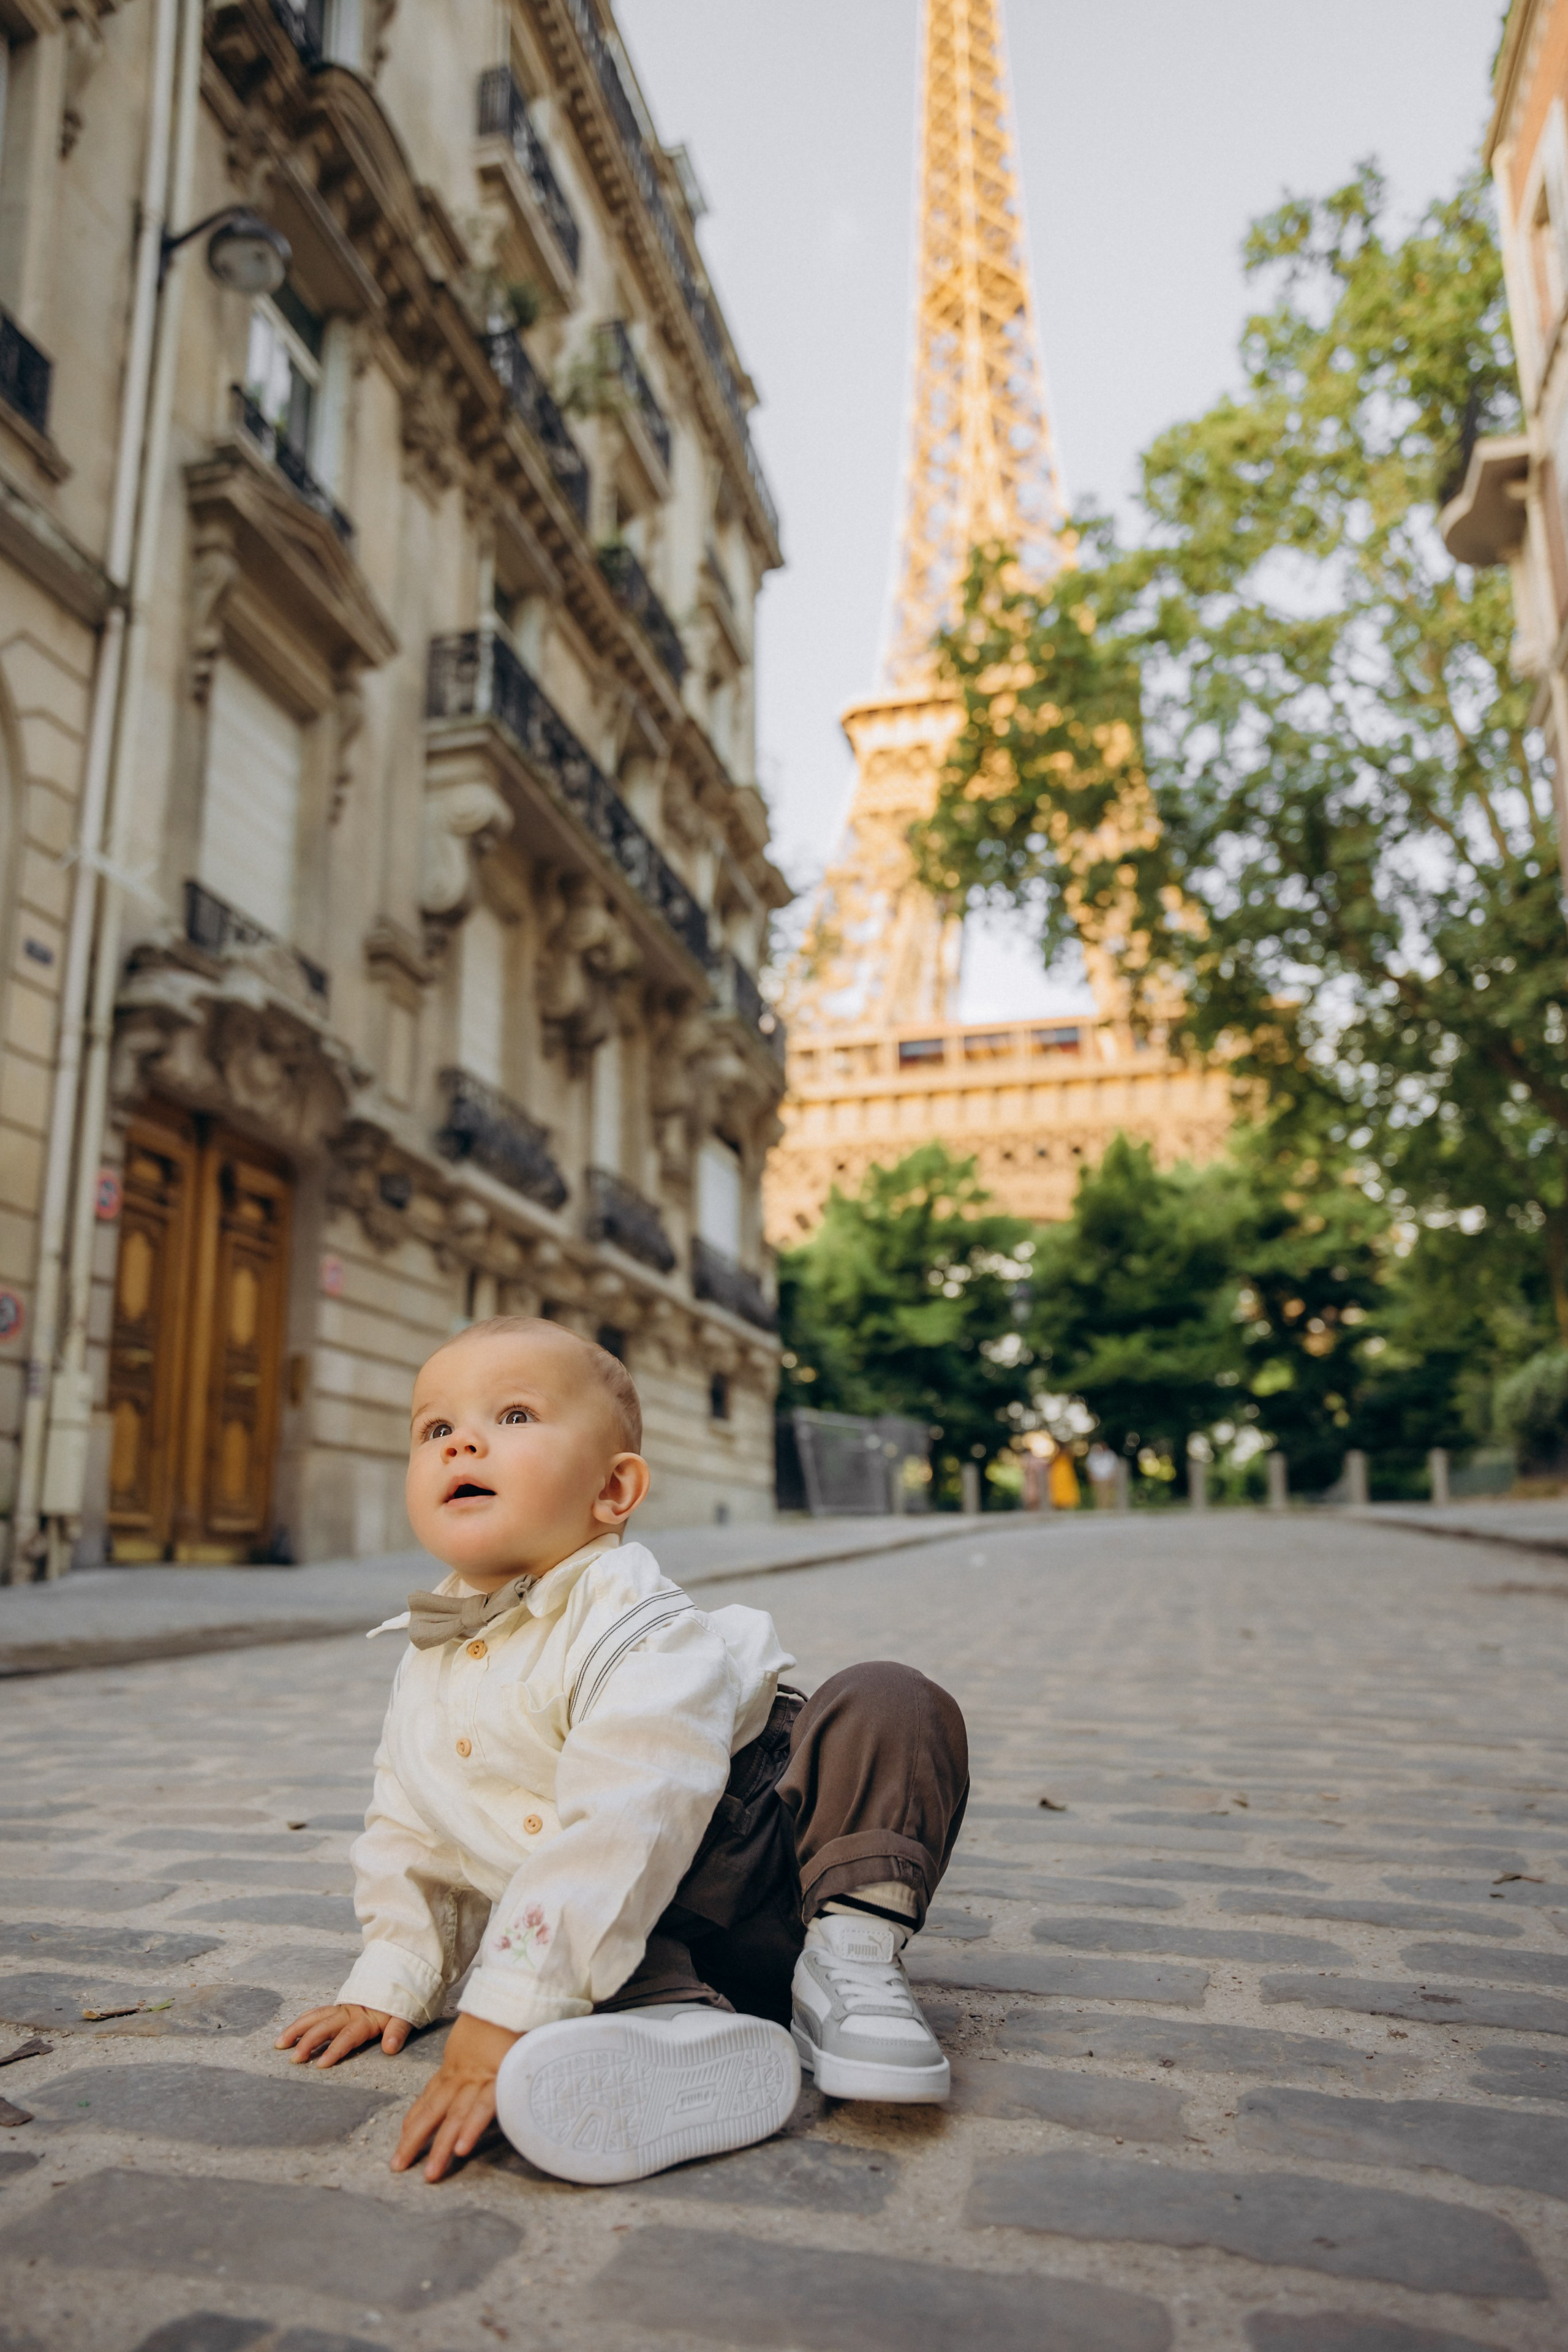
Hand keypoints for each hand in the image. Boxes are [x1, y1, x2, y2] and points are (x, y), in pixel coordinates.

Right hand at [275, 2002, 409, 2066]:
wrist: (396, 1979)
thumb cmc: (399, 2005)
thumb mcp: (405, 2017)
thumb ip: (397, 2032)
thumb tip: (390, 2048)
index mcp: (365, 2019)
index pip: (347, 2036)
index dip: (334, 2050)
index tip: (320, 2064)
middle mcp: (349, 2013)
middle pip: (325, 2026)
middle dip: (308, 2041)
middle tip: (294, 2058)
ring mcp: (340, 2009)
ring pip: (315, 2017)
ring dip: (297, 2029)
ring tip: (280, 2043)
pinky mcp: (336, 2008)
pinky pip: (315, 2013)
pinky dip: (301, 2021)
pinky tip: (289, 2031)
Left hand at [391, 2012, 518, 2181]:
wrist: (515, 1990)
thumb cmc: (502, 2012)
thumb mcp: (480, 2034)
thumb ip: (475, 2055)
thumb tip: (473, 2070)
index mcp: (456, 2063)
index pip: (430, 2096)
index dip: (415, 2118)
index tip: (403, 2138)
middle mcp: (462, 2073)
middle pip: (433, 2110)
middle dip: (414, 2140)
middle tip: (398, 2167)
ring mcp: (481, 2076)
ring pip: (455, 2116)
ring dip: (441, 2146)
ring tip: (429, 2174)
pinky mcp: (502, 2075)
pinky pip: (485, 2106)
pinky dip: (472, 2127)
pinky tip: (462, 2149)